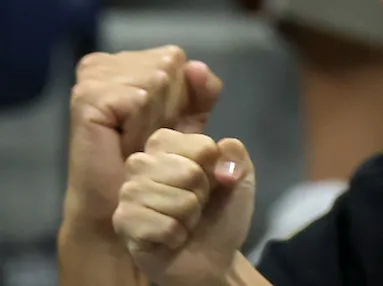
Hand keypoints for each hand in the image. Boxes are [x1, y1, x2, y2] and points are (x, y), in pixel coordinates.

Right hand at [65, 48, 223, 232]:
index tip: (162, 124)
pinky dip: (141, 126)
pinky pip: (140, 98)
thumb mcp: (189, 118)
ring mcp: (91, 76)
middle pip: (169, 64)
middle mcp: (103, 62)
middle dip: (169, 106)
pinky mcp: (85, 96)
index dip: (180, 95)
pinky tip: (125, 142)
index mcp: (124, 60)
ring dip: (156, 119)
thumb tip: (197, 66)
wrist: (124, 206)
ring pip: (158, 79)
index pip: (176, 58)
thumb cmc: (154, 161)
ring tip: (136, 141)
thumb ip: (202, 88)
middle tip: (146, 137)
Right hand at [113, 131, 255, 285]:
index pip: (201, 146)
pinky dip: (176, 235)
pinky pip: (164, 225)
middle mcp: (141, 163)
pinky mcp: (123, 221)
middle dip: (201, 195)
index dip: (214, 169)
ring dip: (189, 217)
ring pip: (178, 200)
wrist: (209, 258)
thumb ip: (236, 155)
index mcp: (167, 144)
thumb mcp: (240, 178)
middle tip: (195, 206)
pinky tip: (170, 238)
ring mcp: (128, 192)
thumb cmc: (219, 213)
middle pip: (189, 172)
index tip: (210, 183)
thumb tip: (221, 149)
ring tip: (183, 221)